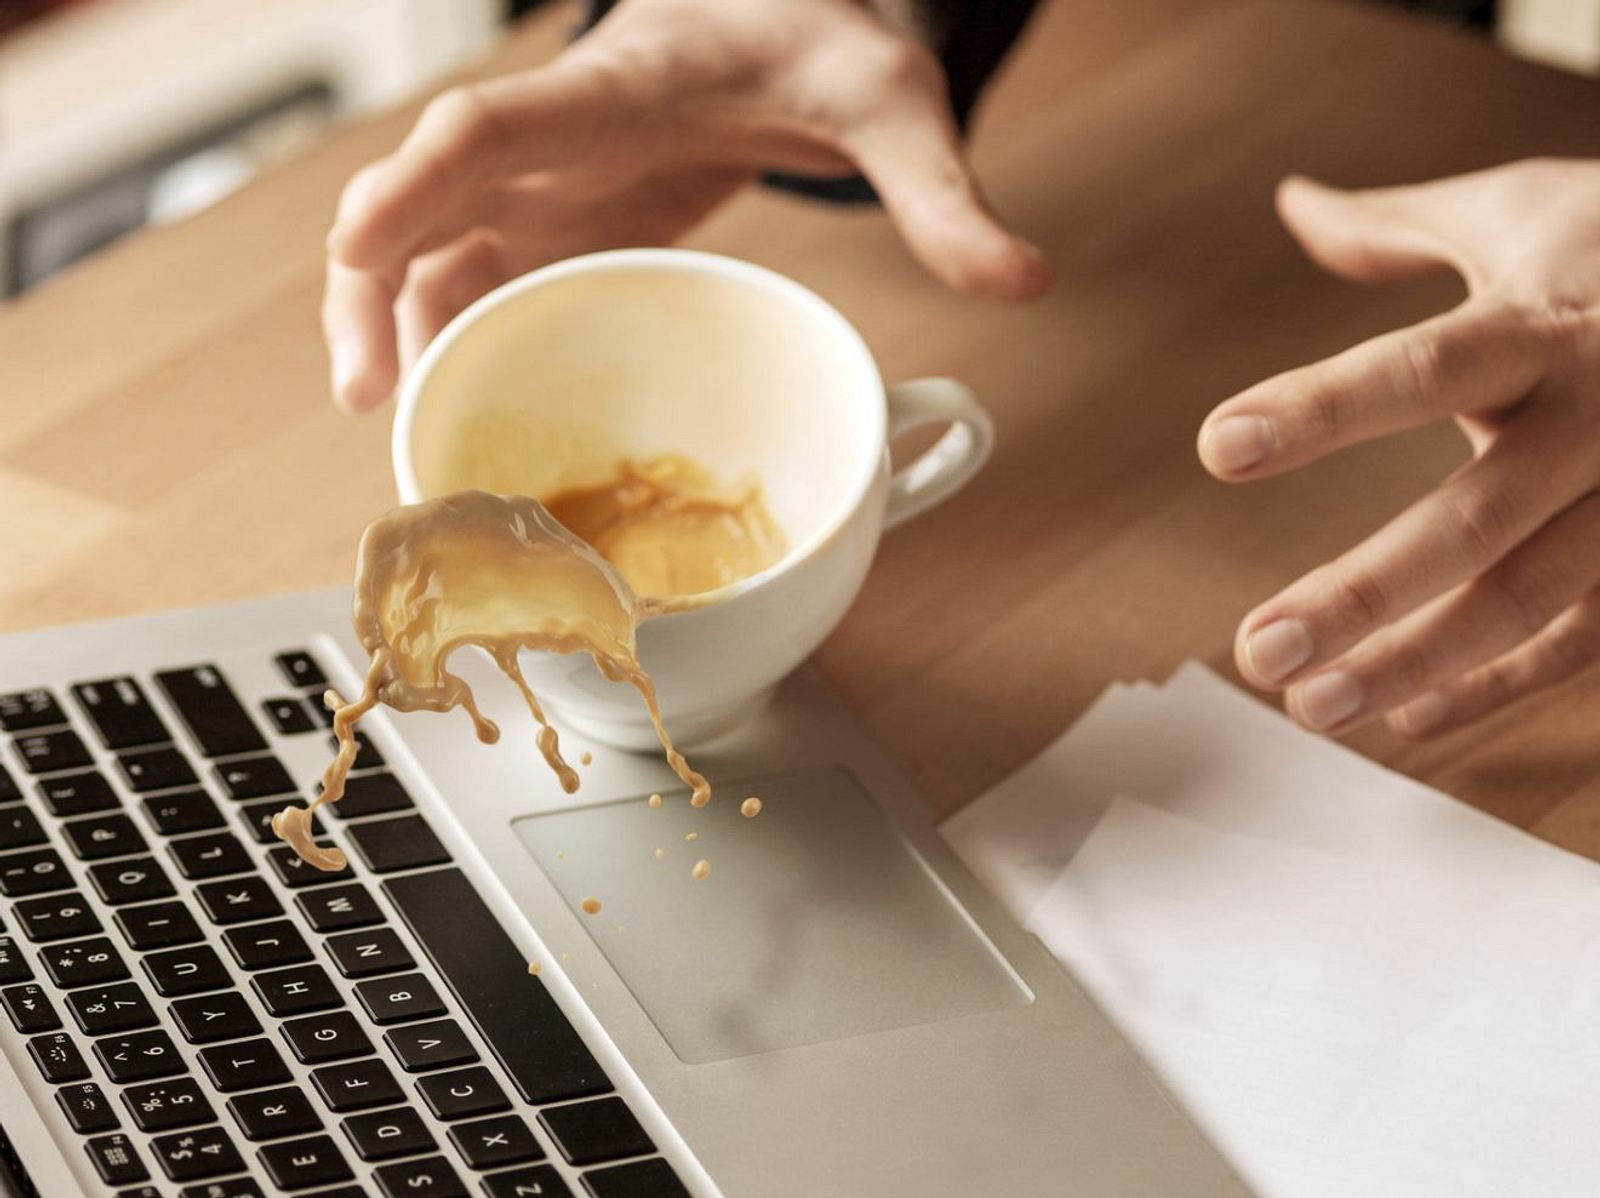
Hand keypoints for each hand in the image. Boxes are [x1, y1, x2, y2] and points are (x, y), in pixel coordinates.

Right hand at [324, 0, 1049, 412]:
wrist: (776, 14)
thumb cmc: (814, 39)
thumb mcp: (891, 102)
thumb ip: (941, 193)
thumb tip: (1025, 280)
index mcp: (617, 94)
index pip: (493, 127)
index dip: (418, 186)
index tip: (361, 247)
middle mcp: (556, 139)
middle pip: (426, 201)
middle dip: (377, 290)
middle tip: (368, 395)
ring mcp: (546, 183)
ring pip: (434, 250)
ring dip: (400, 329)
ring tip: (395, 427)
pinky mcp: (559, 221)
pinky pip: (476, 277)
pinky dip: (449, 337)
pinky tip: (447, 403)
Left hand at [1198, 158, 1599, 737]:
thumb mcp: (1526, 214)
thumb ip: (1402, 227)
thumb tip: (1292, 201)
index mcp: (1548, 324)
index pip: (1422, 368)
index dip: (1322, 409)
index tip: (1218, 445)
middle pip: (1478, 519)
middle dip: (1365, 594)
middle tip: (1258, 649)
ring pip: (1535, 597)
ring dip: (1419, 661)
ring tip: (1312, 706)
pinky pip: (1587, 635)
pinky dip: (1499, 681)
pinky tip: (1406, 714)